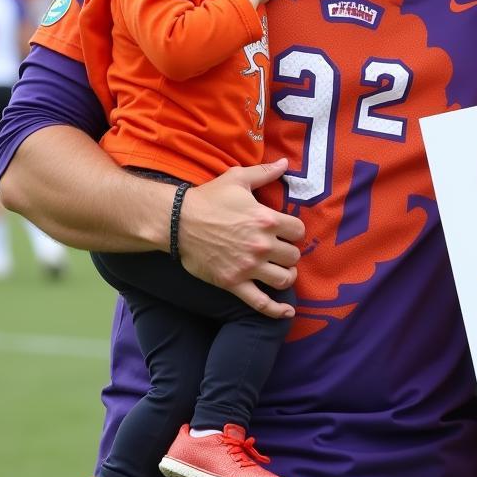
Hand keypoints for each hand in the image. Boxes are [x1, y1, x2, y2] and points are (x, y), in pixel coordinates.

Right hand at [176, 158, 303, 318]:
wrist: (177, 222)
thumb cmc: (209, 198)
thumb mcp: (238, 179)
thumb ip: (265, 173)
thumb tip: (286, 163)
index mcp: (266, 220)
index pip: (299, 231)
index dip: (294, 231)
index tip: (285, 231)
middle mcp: (262, 245)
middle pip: (293, 256)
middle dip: (289, 253)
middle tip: (279, 251)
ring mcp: (249, 267)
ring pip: (284, 279)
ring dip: (286, 276)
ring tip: (280, 271)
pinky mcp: (234, 283)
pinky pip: (261, 303)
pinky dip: (276, 311)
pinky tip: (287, 313)